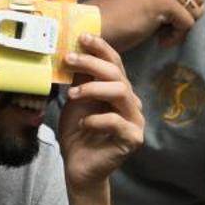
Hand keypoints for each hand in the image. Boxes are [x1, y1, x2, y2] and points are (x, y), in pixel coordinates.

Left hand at [57, 33, 147, 188]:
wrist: (79, 167)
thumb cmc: (79, 133)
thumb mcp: (76, 100)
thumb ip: (80, 78)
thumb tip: (76, 50)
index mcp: (119, 91)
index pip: (115, 63)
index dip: (101, 48)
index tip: (82, 37)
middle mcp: (131, 103)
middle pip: (118, 74)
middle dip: (92, 63)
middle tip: (68, 59)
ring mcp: (135, 121)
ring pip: (121, 92)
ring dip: (93, 88)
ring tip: (73, 95)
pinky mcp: (133, 139)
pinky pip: (116, 121)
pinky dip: (95, 119)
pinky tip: (84, 124)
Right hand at [90, 0, 204, 51]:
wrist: (97, 24)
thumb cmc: (115, 18)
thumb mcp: (142, 0)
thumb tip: (190, 8)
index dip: (186, 6)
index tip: (169, 21)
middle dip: (189, 15)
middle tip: (171, 29)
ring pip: (194, 12)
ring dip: (181, 29)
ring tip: (162, 37)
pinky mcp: (165, 2)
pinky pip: (187, 23)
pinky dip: (177, 37)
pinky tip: (160, 41)